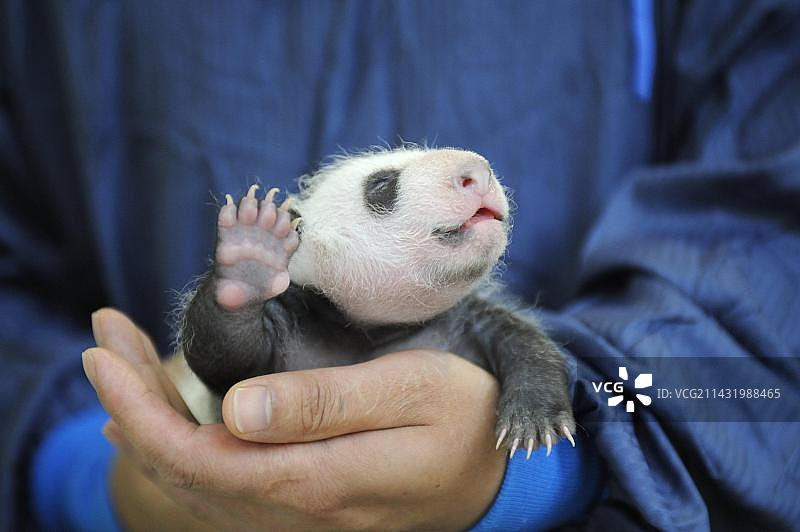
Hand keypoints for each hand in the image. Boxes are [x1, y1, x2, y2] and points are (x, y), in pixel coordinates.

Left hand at [84, 308, 505, 530]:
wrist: (502, 474)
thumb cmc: (464, 418)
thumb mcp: (411, 393)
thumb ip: (327, 404)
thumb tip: (234, 411)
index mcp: (318, 479)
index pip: (200, 455)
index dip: (141, 409)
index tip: (105, 355)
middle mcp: (297, 511)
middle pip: (186, 469)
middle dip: (132, 406)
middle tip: (102, 342)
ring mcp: (300, 517)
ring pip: (199, 482)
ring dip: (150, 425)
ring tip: (120, 370)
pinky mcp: (308, 508)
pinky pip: (226, 489)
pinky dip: (183, 452)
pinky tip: (168, 424)